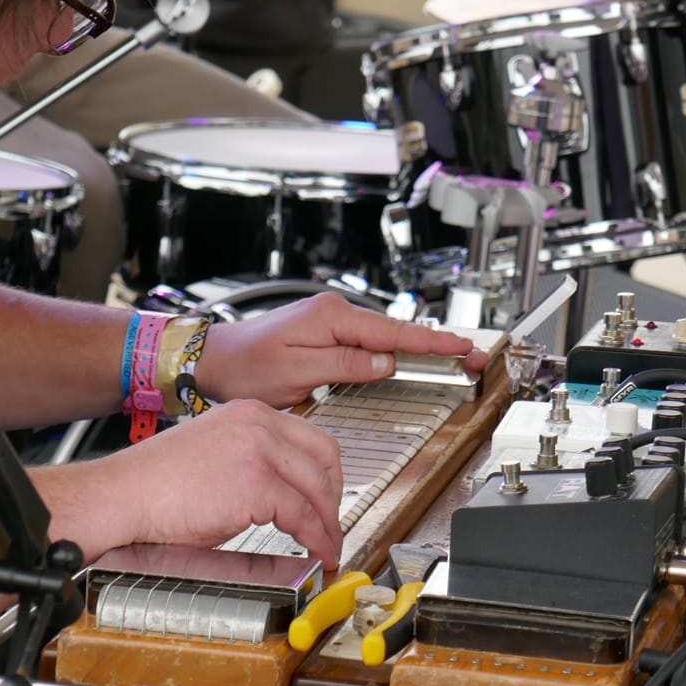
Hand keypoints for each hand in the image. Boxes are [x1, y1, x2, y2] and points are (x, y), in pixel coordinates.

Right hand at [80, 400, 343, 568]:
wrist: (120, 496)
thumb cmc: (153, 486)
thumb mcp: (214, 456)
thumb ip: (251, 462)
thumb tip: (281, 496)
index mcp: (247, 413)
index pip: (309, 438)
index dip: (326, 475)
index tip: (325, 500)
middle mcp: (258, 423)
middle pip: (324, 458)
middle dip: (334, 497)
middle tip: (331, 525)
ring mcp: (259, 450)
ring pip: (318, 489)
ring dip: (329, 525)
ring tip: (328, 548)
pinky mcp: (256, 483)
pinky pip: (303, 516)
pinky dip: (317, 539)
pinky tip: (316, 553)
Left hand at [195, 292, 489, 408]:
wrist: (214, 359)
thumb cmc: (246, 367)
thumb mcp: (298, 373)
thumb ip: (346, 365)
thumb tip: (386, 362)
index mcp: (331, 318)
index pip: (395, 332)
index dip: (433, 343)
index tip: (463, 348)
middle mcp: (334, 312)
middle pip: (397, 330)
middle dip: (436, 344)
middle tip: (471, 357)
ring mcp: (330, 320)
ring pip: (384, 335)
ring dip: (416, 346)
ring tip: (450, 357)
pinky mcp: (324, 331)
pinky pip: (367, 340)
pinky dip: (392, 347)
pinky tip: (408, 355)